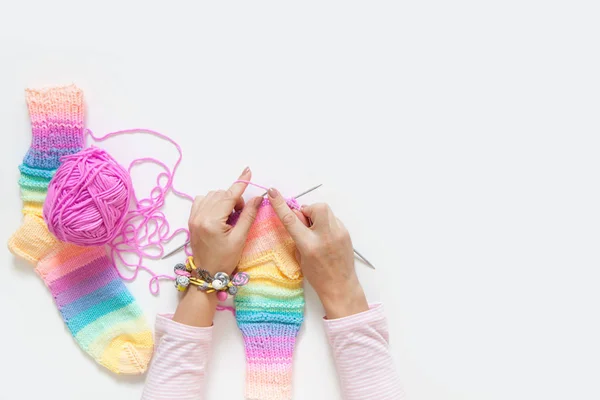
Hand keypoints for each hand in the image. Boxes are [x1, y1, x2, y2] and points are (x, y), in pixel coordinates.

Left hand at [188, 167, 261, 275]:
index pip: (229, 196)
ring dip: (224, 200)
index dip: (240, 183)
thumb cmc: (225, 260)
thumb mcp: (240, 239)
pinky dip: (213, 202)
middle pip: (221, 194)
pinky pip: (202, 201)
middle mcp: (200, 216)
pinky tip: (219, 213)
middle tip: (240, 215)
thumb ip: (248, 216)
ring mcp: (193, 217)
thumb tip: (257, 198)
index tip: (248, 171)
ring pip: (211, 195)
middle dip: (234, 199)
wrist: (207, 274)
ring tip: (230, 216)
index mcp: (212, 221)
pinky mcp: (191, 220)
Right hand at [267, 188, 368, 318]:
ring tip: (315, 231)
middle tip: (305, 222)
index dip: (280, 204)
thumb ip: (297, 235)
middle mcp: (325, 237)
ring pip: (325, 211)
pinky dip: (325, 223)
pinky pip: (332, 219)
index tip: (273, 192)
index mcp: (309, 245)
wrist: (341, 286)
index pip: (291, 220)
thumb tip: (296, 217)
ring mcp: (339, 233)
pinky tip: (325, 237)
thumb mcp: (300, 256)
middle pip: (317, 207)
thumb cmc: (317, 276)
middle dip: (309, 210)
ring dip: (317, 216)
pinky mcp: (346, 233)